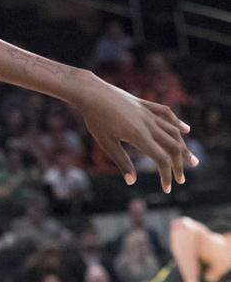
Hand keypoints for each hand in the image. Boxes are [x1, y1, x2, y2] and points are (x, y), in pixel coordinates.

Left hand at [72, 74, 195, 191]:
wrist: (91, 93)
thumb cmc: (95, 120)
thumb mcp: (106, 143)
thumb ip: (121, 161)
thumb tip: (132, 181)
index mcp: (139, 136)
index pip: (162, 159)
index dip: (167, 175)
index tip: (167, 188)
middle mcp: (149, 124)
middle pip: (173, 146)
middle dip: (179, 165)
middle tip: (182, 179)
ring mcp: (148, 113)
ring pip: (173, 131)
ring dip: (183, 147)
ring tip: (190, 159)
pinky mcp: (145, 104)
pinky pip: (167, 113)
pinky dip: (178, 123)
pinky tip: (186, 130)